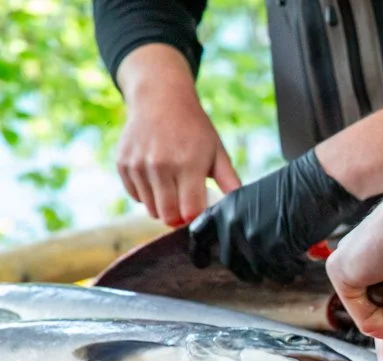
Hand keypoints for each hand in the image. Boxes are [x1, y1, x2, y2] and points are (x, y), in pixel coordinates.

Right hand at [116, 80, 239, 226]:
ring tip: (173, 186)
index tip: (200, 210)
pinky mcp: (122, 165)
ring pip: (151, 209)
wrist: (160, 99)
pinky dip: (147, 194)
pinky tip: (156, 177)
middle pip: (168, 216)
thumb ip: (229, 181)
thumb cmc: (194, 128)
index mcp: (188, 164)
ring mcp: (138, 165)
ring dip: (163, 205)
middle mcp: (160, 166)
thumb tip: (239, 207)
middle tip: (187, 203)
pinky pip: (136, 197)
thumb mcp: (217, 152)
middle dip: (180, 217)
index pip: (190, 212)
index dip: (196, 218)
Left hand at [188, 150, 369, 283]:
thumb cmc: (296, 188)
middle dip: (248, 271)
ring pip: (258, 271)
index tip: (202, 263)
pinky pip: (280, 273)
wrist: (319, 181)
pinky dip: (292, 270)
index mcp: (226, 208)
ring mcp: (253, 238)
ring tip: (292, 262)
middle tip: (264, 271)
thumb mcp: (255, 200)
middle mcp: (233, 223)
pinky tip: (302, 261)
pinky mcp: (274, 250)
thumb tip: (240, 249)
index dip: (198, 252)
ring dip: (276, 271)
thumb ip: (241, 221)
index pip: (199, 234)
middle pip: (231, 262)